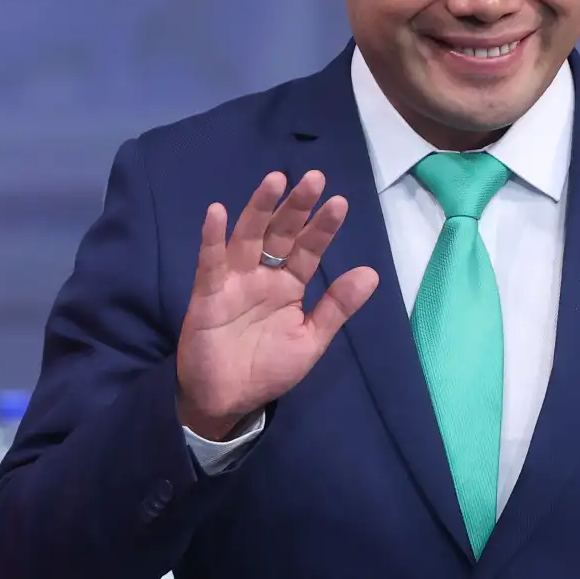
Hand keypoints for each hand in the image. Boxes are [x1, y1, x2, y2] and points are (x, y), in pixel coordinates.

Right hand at [176, 171, 379, 438]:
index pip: (309, 249)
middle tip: (314, 178)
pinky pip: (210, 262)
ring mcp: (234, 280)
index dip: (323, 227)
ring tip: (275, 180)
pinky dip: (211, 238)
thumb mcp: (311, 340)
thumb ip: (337, 307)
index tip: (340, 202)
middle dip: (296, 206)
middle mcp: (263, 275)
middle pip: (280, 233)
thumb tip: (371, 272)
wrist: (226, 400)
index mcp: (289, 285)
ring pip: (248, 237)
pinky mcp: (208, 293)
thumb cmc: (267, 369)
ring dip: (259, 208)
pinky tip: (215, 212)